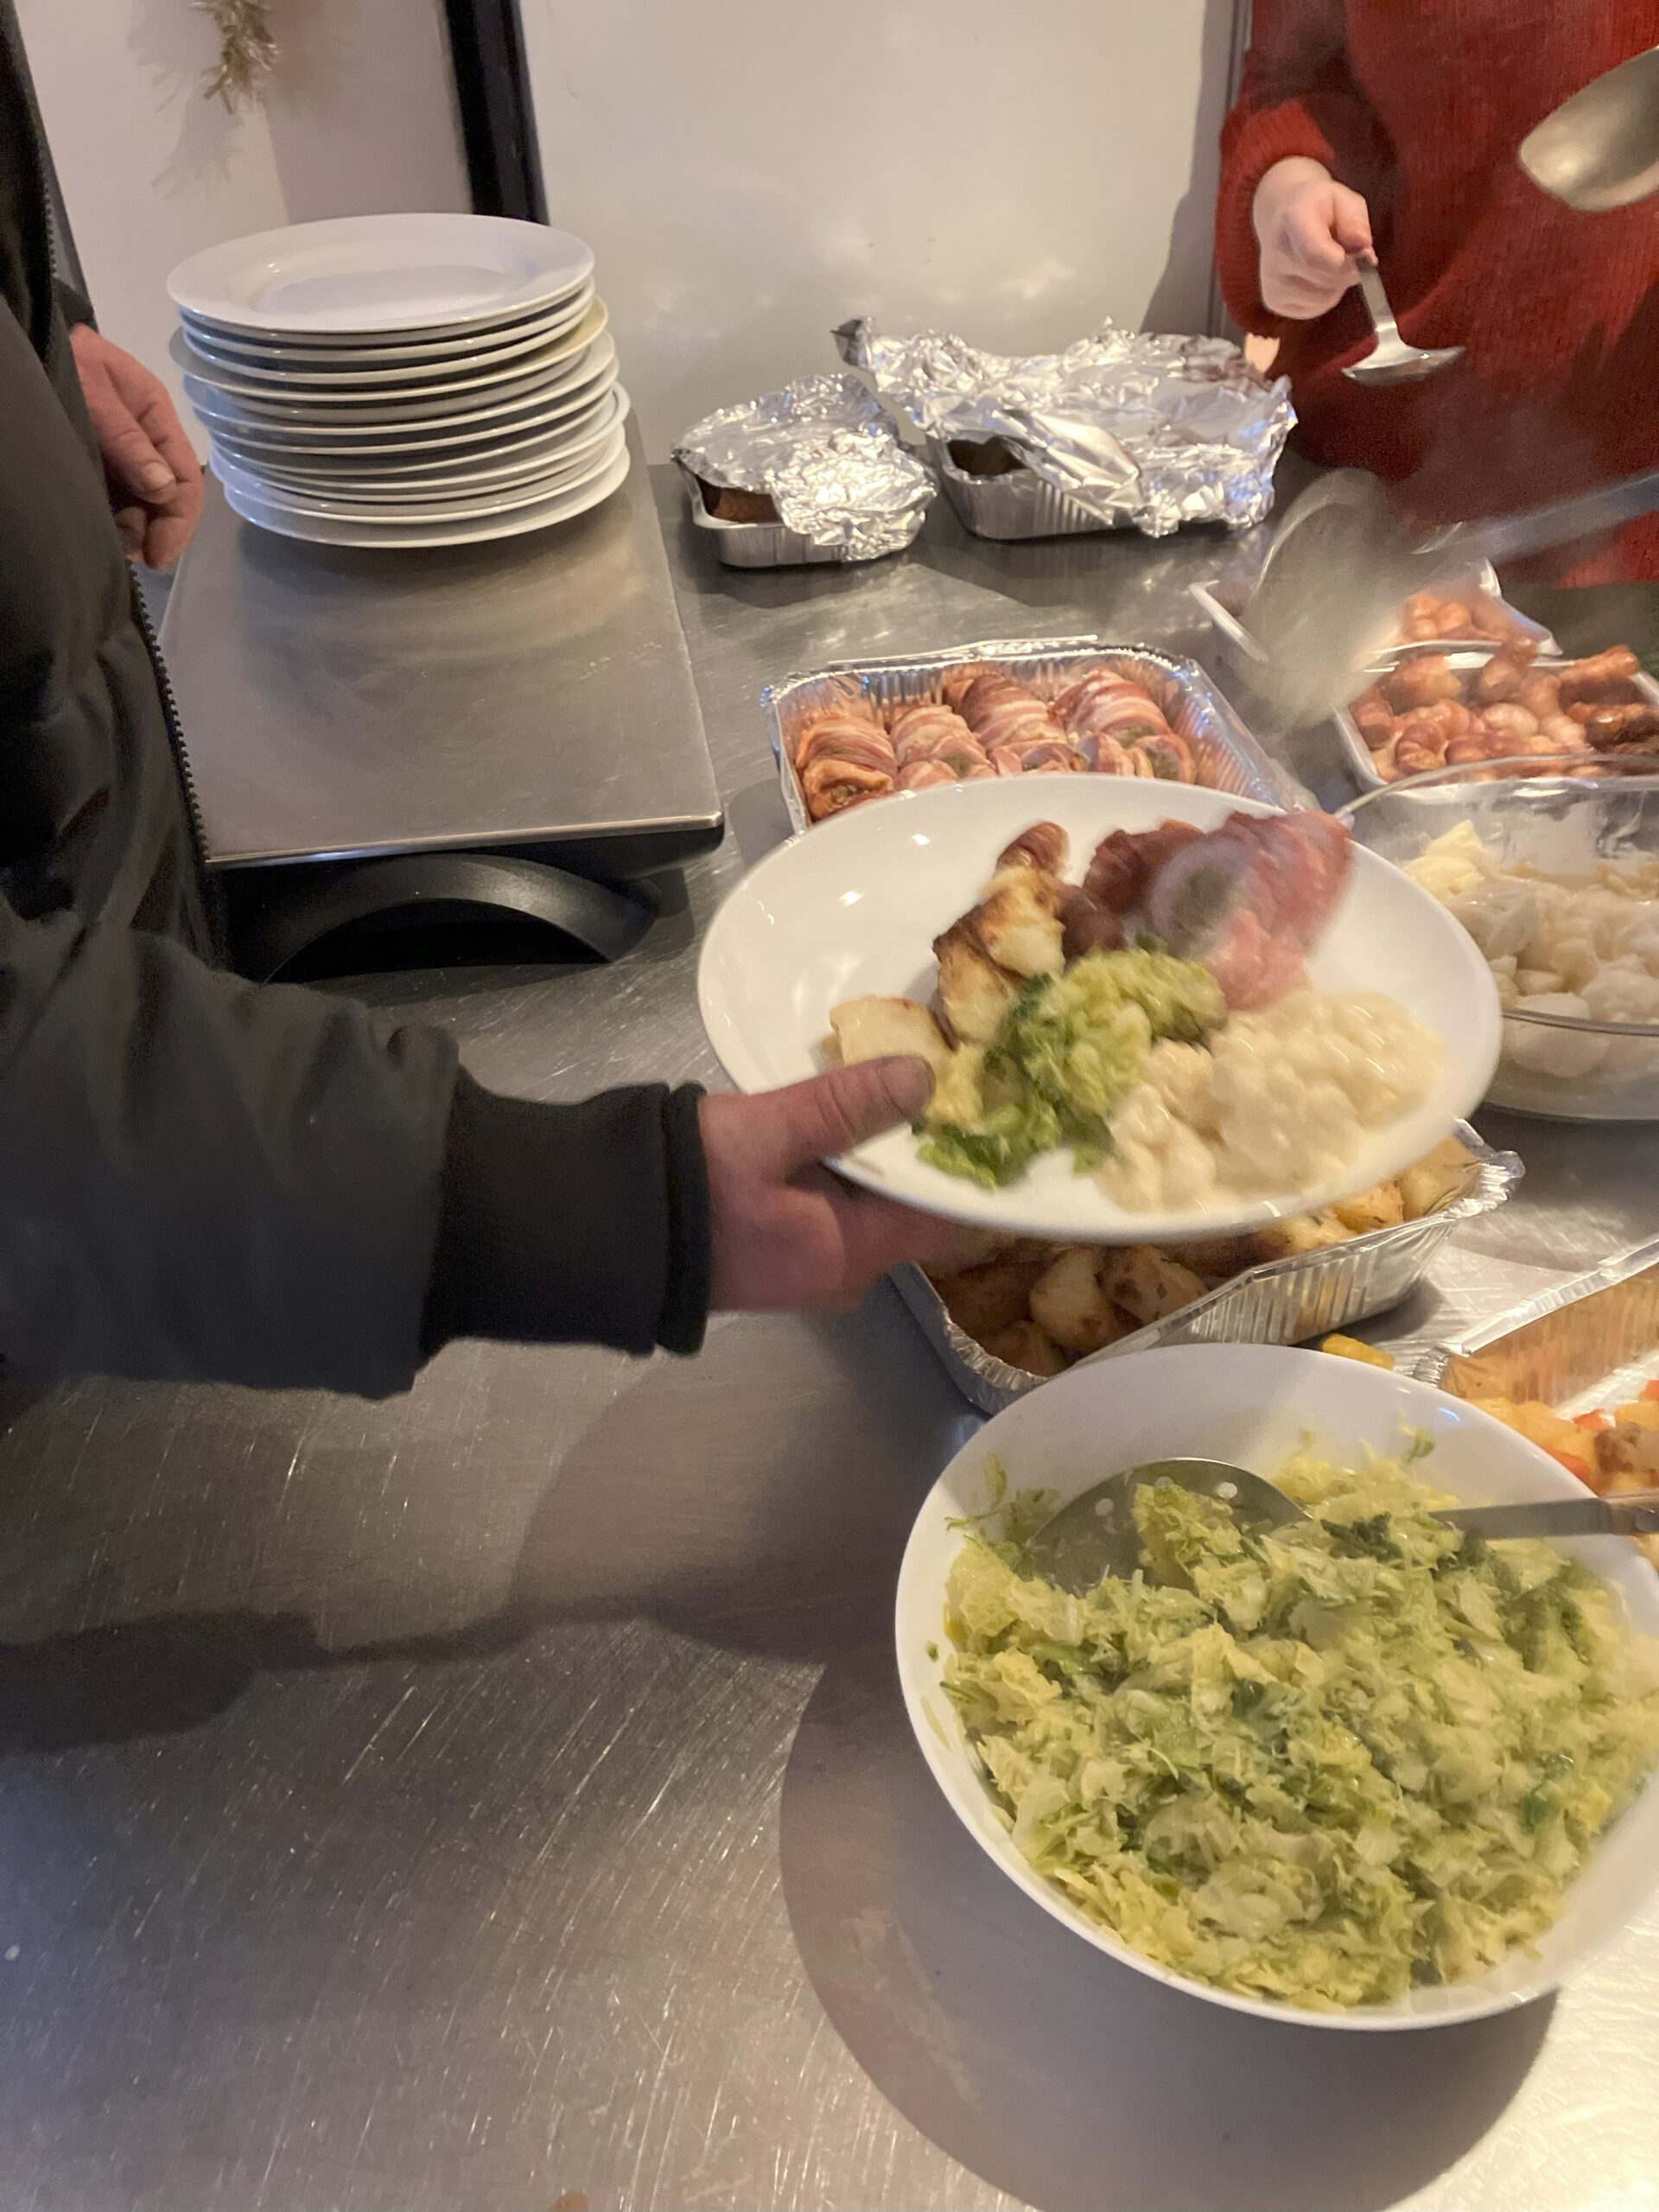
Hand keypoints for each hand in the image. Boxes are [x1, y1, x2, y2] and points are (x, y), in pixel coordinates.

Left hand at [68, 325, 203, 568]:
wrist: (31, 339)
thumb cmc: (67, 358)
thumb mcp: (95, 393)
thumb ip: (128, 440)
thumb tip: (164, 490)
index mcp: (156, 417)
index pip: (186, 476)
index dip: (179, 519)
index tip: (159, 554)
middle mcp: (145, 440)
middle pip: (165, 496)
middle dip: (154, 530)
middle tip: (131, 556)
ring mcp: (122, 453)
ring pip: (140, 502)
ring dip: (132, 528)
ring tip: (112, 545)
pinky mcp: (99, 462)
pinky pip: (114, 497)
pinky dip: (112, 518)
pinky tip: (101, 530)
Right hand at [701, 1057, 979, 1313]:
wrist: (597, 1230)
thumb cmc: (682, 1187)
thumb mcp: (764, 1132)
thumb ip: (844, 1106)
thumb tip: (922, 1079)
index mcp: (850, 1253)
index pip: (945, 1222)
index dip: (972, 1169)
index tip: (991, 1114)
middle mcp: (842, 1270)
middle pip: (910, 1208)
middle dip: (923, 1148)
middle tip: (943, 1078)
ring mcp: (812, 1261)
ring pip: (871, 1201)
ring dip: (882, 1149)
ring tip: (900, 1081)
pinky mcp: (784, 1244)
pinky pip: (837, 1202)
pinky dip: (847, 1162)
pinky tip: (845, 1113)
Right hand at [1252, 156, 1373, 320]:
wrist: (1280, 215)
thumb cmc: (1318, 207)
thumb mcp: (1343, 198)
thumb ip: (1356, 221)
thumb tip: (1364, 253)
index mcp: (1292, 220)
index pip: (1314, 254)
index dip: (1343, 264)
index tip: (1362, 262)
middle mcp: (1275, 254)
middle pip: (1323, 280)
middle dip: (1346, 273)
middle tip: (1350, 257)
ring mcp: (1271, 281)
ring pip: (1322, 299)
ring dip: (1336, 285)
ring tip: (1330, 264)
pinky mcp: (1272, 300)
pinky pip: (1313, 308)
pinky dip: (1325, 297)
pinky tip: (1318, 277)